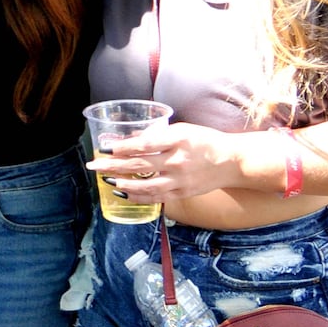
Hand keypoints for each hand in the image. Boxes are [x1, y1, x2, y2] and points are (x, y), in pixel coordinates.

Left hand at [84, 122, 240, 203]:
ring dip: (123, 183)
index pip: (143, 144)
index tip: (105, 148)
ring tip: (106, 181)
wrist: (233, 162)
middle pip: (139, 164)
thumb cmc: (205, 141)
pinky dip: (139, 196)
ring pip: (145, 185)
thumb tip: (130, 139)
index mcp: (177, 139)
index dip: (121, 147)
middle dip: (113, 166)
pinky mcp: (183, 193)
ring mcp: (180, 179)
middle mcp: (177, 160)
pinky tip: (125, 193)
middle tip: (94, 166)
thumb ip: (157, 135)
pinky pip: (157, 197)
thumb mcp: (182, 130)